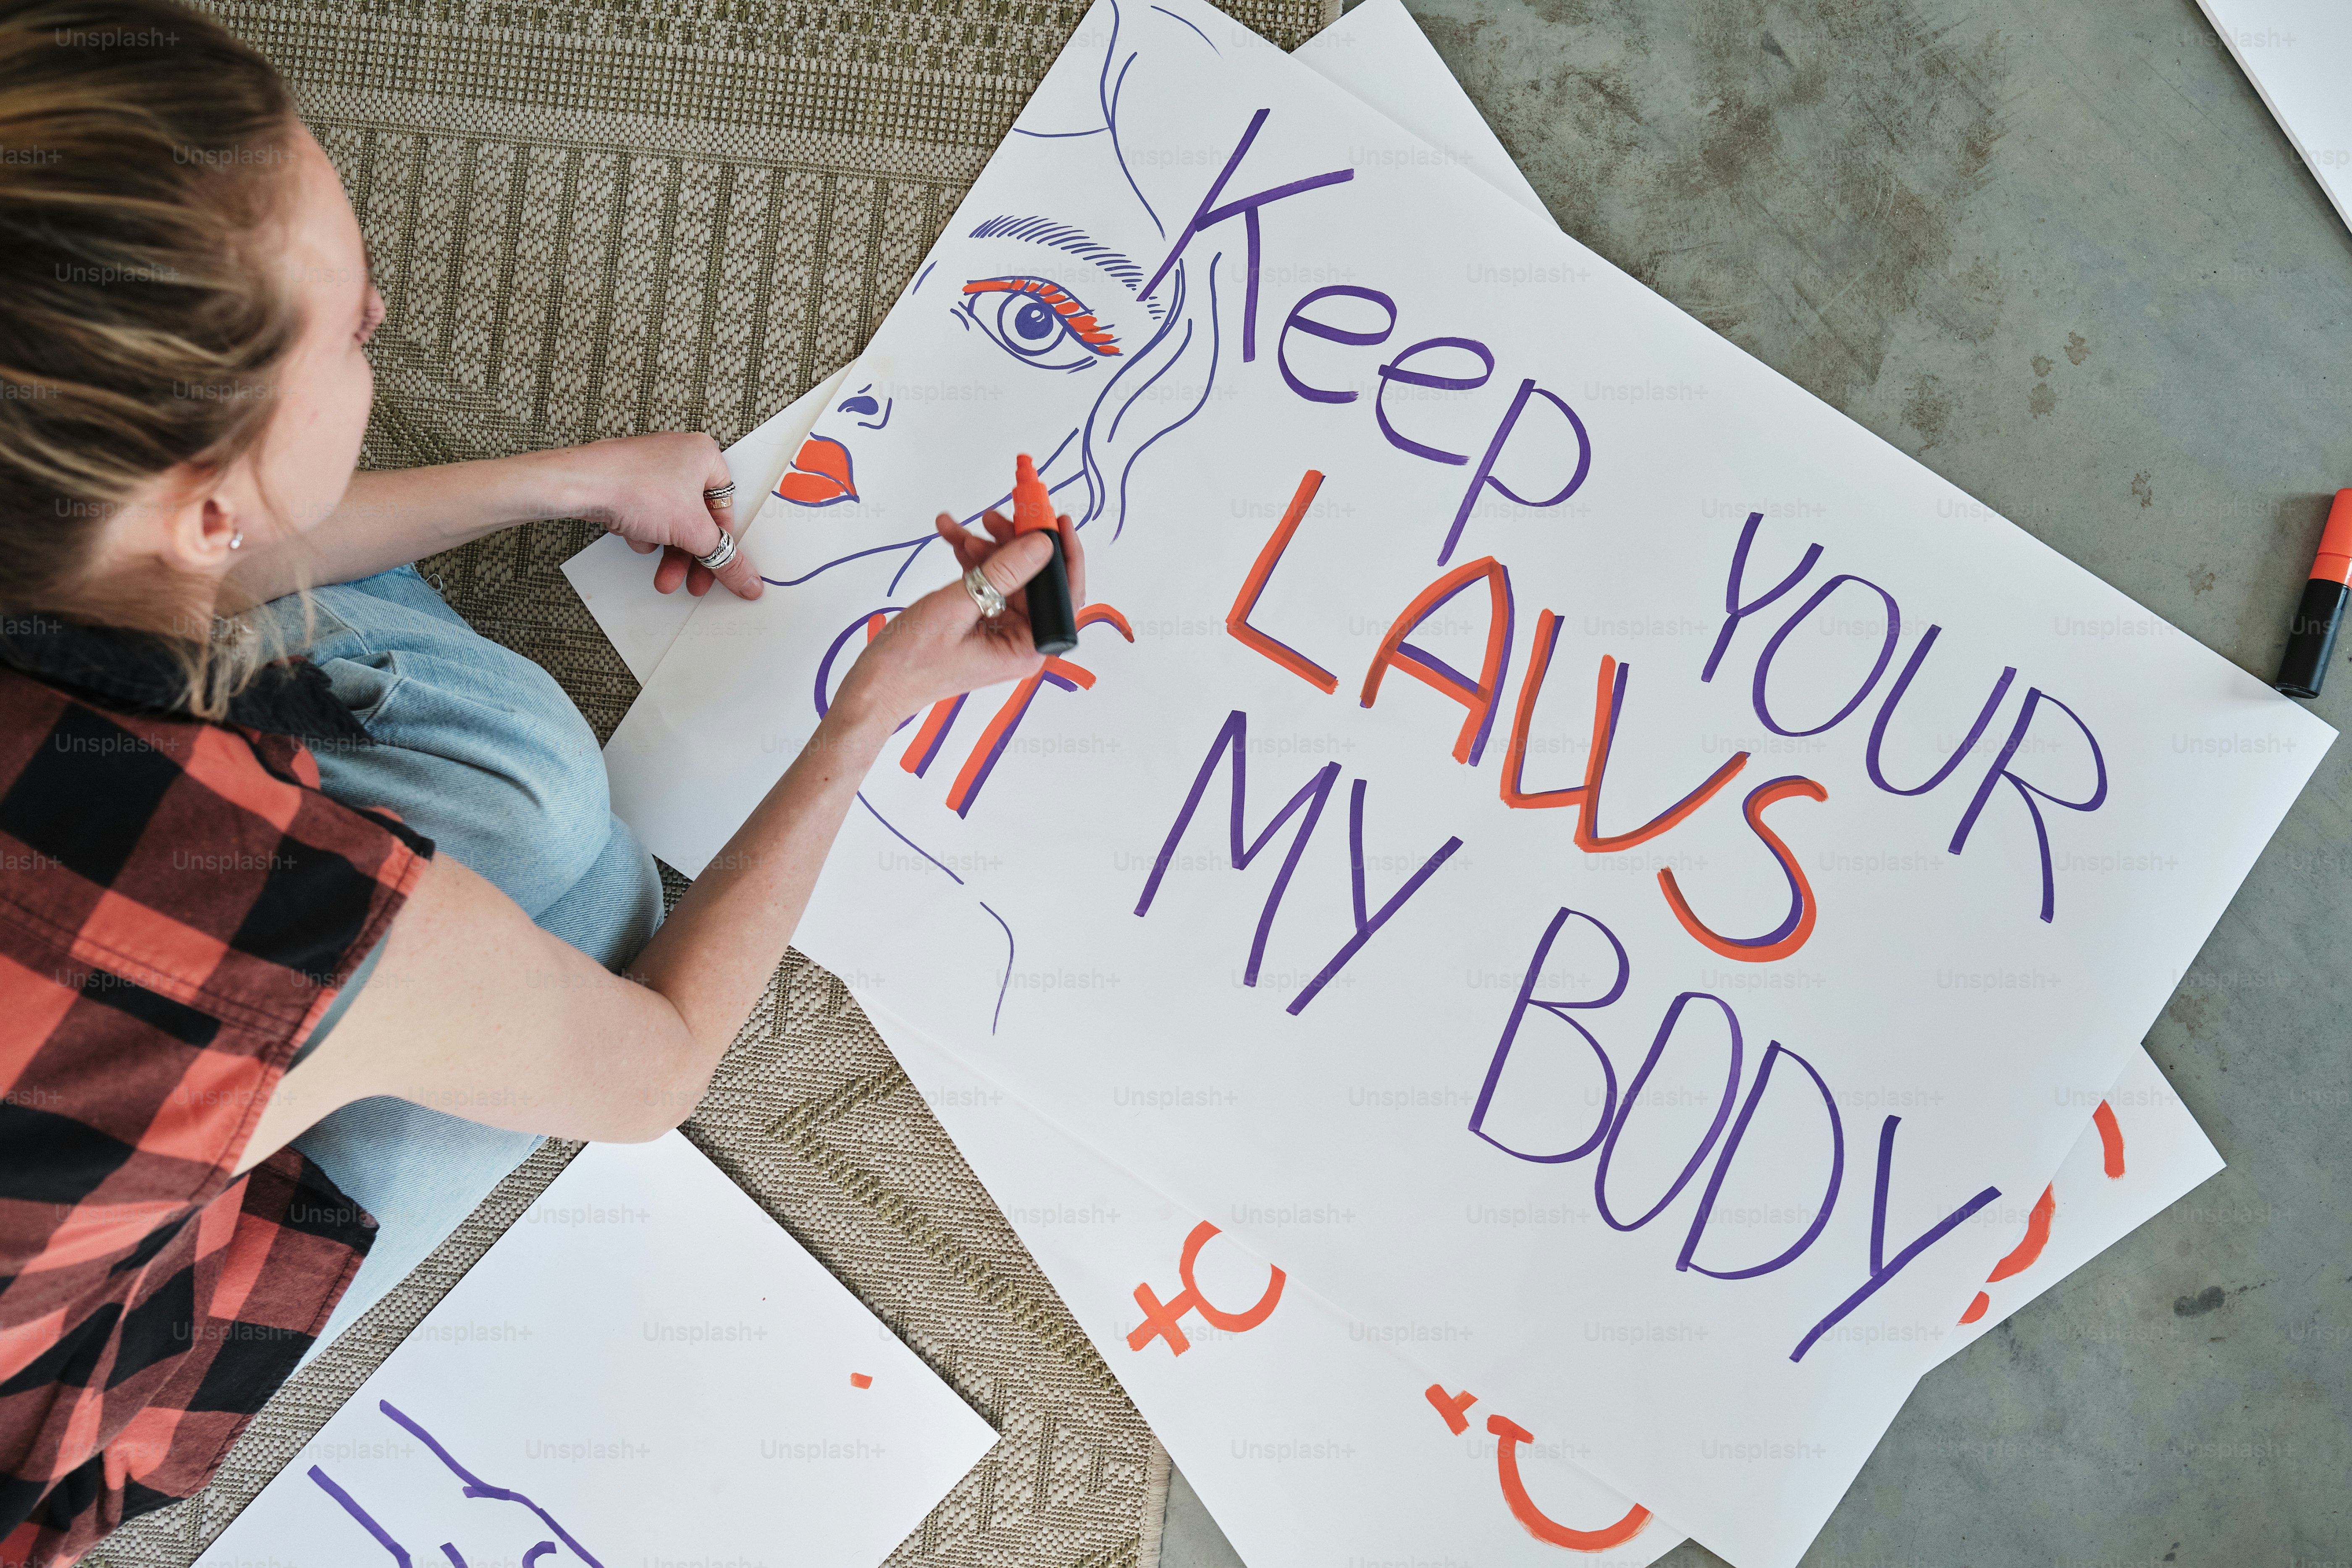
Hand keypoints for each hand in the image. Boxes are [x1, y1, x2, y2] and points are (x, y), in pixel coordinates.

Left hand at [538, 432, 763, 599]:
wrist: (581, 484)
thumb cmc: (636, 487)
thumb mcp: (693, 532)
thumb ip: (725, 559)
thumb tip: (749, 581)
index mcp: (705, 455)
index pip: (725, 510)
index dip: (722, 545)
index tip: (719, 570)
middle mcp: (680, 456)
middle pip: (697, 519)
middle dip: (692, 557)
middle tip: (691, 582)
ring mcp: (651, 468)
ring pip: (671, 520)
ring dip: (668, 551)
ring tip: (662, 577)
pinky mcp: (627, 480)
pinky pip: (647, 514)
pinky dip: (644, 531)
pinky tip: (633, 536)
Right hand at [833, 512, 1087, 726]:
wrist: (875, 684)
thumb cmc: (911, 662)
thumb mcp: (958, 606)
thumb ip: (1003, 573)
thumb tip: (1040, 545)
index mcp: (1026, 649)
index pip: (1063, 596)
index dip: (1064, 555)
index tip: (1057, 521)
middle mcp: (1019, 641)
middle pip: (1033, 580)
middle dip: (1012, 545)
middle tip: (993, 517)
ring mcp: (1000, 631)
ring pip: (1007, 575)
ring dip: (985, 548)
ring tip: (959, 531)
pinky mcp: (980, 622)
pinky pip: (985, 582)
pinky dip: (970, 560)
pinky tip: (951, 538)